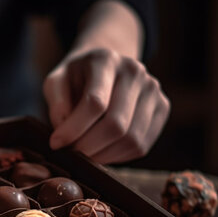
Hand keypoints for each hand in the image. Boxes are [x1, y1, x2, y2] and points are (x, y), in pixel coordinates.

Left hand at [43, 48, 169, 163]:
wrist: (104, 68)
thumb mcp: (56, 82)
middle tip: (71, 154)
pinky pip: (141, 145)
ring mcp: (153, 90)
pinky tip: (101, 151)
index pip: (94, 103)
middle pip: (115, 124)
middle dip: (88, 147)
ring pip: (131, 138)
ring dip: (103, 155)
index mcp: (106, 60)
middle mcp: (135, 72)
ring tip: (84, 154)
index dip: (73, 129)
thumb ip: (56, 104)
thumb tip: (64, 132)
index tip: (56, 143)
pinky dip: (118, 156)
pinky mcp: (162, 108)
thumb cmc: (76, 78)